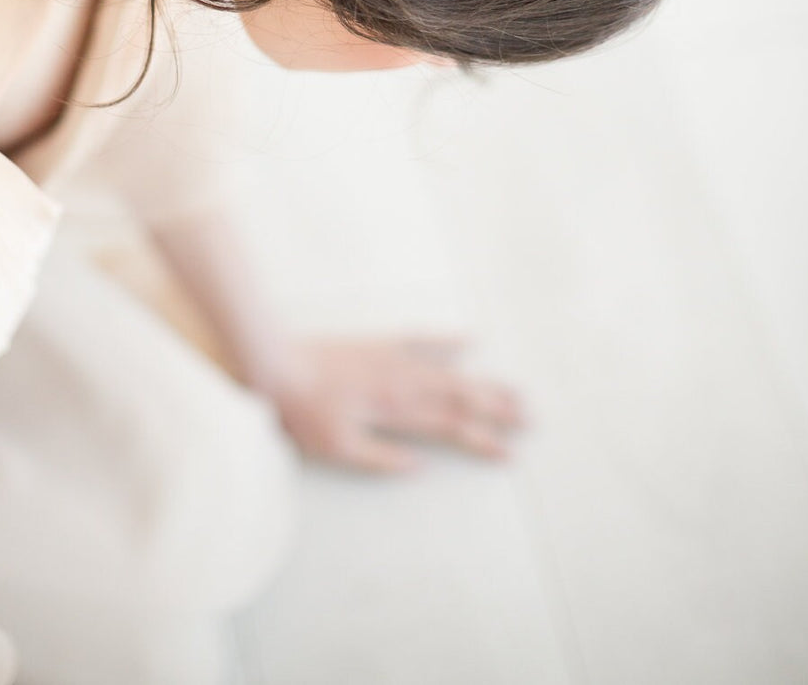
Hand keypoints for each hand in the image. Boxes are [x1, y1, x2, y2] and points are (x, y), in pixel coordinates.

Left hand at [260, 335, 526, 473]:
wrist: (277, 364)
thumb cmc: (303, 412)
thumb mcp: (338, 449)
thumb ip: (381, 459)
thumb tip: (419, 467)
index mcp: (395, 411)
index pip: (450, 428)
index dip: (483, 441)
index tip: (510, 453)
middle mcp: (403, 382)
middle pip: (461, 396)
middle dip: (497, 409)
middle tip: (530, 418)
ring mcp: (394, 358)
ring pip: (451, 371)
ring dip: (484, 381)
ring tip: (514, 389)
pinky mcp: (381, 343)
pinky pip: (422, 338)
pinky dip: (448, 339)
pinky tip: (470, 339)